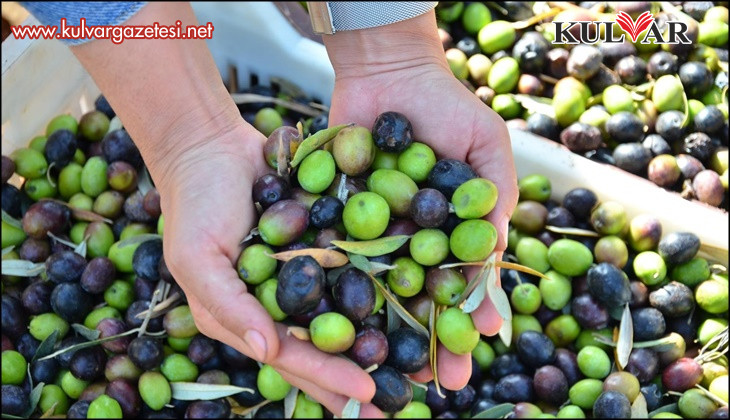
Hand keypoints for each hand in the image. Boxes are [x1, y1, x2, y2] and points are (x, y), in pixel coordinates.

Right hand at [156, 123, 383, 416]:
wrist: (212, 145)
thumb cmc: (195, 205)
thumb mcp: (198, 259)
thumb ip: (230, 307)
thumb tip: (268, 352)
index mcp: (247, 318)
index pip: (292, 356)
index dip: (327, 376)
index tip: (366, 391)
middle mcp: (280, 304)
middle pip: (325, 347)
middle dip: (358, 377)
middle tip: (400, 401)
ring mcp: (305, 275)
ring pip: (346, 315)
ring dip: (378, 340)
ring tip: (414, 368)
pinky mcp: (324, 245)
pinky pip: (354, 269)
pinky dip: (380, 288)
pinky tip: (412, 303)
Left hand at [324, 10, 518, 389]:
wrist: (388, 72)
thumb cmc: (446, 108)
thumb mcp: (486, 150)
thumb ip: (492, 202)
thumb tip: (495, 265)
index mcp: (447, 233)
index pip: (459, 288)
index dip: (466, 322)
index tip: (473, 355)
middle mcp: (408, 240)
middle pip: (418, 301)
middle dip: (427, 343)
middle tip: (435, 385)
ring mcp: (369, 233)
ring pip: (375, 291)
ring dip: (383, 332)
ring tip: (387, 373)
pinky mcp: (332, 218)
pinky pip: (334, 256)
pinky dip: (335, 288)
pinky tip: (337, 324)